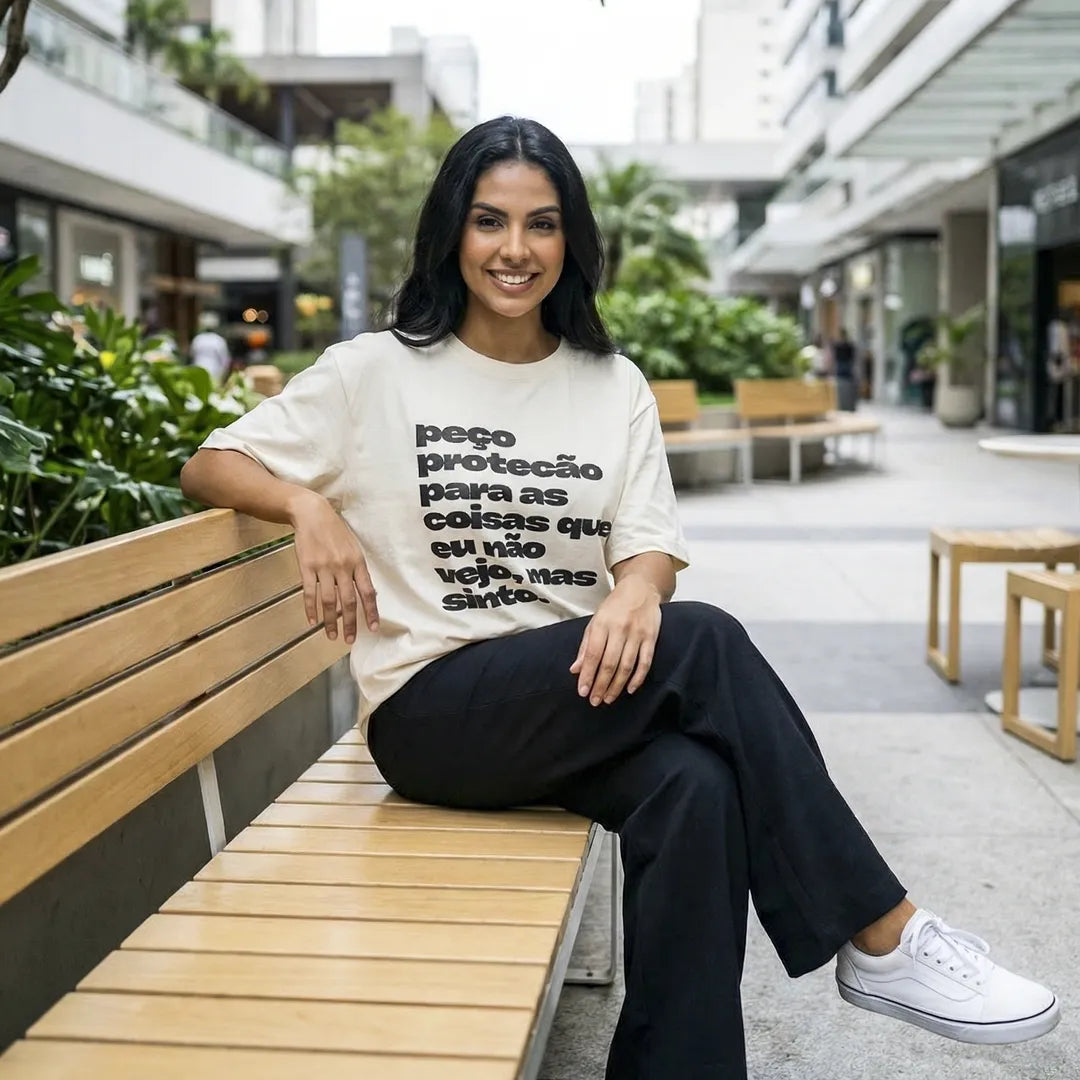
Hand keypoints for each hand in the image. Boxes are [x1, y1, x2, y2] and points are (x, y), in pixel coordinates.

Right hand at [287, 490, 378, 643]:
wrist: (312, 513)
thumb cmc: (335, 532)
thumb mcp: (353, 548)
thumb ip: (358, 570)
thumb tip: (365, 594)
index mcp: (357, 562)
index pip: (367, 592)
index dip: (371, 611)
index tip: (372, 628)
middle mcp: (343, 566)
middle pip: (348, 601)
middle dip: (350, 623)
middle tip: (350, 640)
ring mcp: (324, 567)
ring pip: (328, 601)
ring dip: (330, 621)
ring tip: (331, 635)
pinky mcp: (306, 567)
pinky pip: (309, 592)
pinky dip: (310, 609)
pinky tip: (312, 621)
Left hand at [570, 578, 661, 706]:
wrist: (640, 588)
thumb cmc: (614, 607)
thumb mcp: (595, 621)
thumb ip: (585, 646)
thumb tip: (575, 670)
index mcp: (602, 624)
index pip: (593, 654)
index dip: (587, 674)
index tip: (582, 691)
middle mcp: (619, 629)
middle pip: (609, 663)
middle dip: (601, 685)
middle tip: (595, 701)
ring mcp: (637, 633)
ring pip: (626, 665)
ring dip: (617, 685)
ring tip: (609, 698)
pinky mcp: (651, 637)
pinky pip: (645, 661)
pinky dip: (638, 678)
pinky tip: (630, 689)